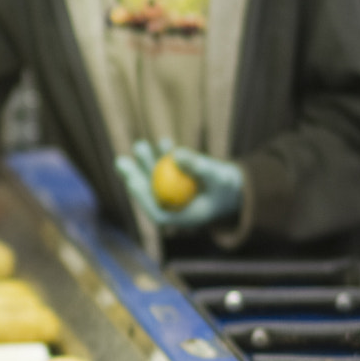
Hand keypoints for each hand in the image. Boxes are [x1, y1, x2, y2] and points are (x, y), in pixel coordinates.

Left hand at [115, 139, 244, 230]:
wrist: (238, 186)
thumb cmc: (229, 187)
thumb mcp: (220, 178)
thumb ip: (200, 168)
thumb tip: (177, 155)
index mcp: (181, 218)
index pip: (157, 211)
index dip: (142, 197)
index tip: (132, 181)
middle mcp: (173, 207)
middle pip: (149, 193)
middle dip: (134, 176)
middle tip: (122, 161)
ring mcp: (173, 192)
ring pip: (154, 178)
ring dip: (146, 161)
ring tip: (140, 145)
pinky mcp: (176, 180)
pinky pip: (166, 168)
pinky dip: (165, 155)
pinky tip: (165, 142)